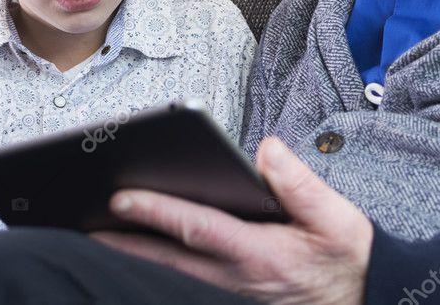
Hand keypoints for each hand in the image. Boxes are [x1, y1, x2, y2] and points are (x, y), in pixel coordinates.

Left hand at [91, 136, 373, 304]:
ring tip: (90, 233)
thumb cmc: (346, 258)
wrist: (362, 301)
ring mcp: (228, 294)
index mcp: (259, 254)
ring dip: (129, 256)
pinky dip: (151, 268)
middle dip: (119, 241)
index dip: (156, 212)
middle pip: (165, 258)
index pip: (197, 228)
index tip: (120, 196)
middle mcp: (235, 279)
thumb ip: (299, 183)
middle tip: (77, 222)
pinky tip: (132, 253)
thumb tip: (265, 149)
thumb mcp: (337, 219)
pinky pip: (179, 284)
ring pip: (167, 274)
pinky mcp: (228, 298)